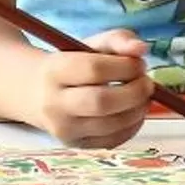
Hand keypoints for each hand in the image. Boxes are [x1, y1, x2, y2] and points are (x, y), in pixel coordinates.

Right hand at [27, 29, 155, 148]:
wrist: (37, 94)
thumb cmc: (72, 65)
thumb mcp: (91, 44)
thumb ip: (118, 40)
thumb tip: (141, 49)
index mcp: (54, 72)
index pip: (94, 70)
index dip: (125, 66)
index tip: (139, 64)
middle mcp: (54, 104)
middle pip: (102, 102)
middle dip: (135, 92)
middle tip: (147, 83)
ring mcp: (64, 129)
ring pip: (111, 125)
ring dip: (138, 109)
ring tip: (142, 96)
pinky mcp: (76, 145)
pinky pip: (114, 140)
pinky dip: (133, 125)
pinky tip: (133, 111)